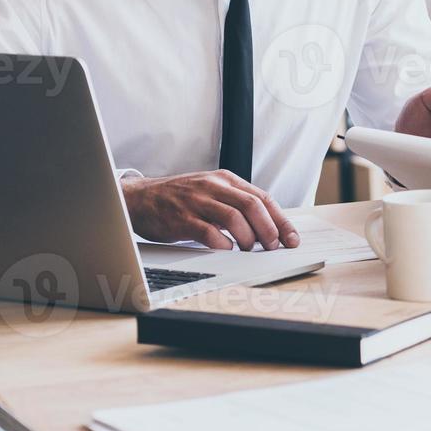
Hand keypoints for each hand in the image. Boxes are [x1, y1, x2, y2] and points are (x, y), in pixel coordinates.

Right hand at [121, 170, 299, 250]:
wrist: (139, 199)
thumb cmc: (179, 199)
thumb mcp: (211, 192)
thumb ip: (236, 204)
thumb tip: (267, 227)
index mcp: (225, 180)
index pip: (263, 198)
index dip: (281, 220)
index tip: (291, 238)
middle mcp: (213, 187)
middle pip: (253, 206)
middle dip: (269, 229)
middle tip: (274, 246)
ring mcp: (197, 201)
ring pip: (234, 218)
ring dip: (248, 238)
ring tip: (250, 250)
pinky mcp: (182, 218)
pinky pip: (209, 232)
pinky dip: (223, 244)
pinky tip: (226, 250)